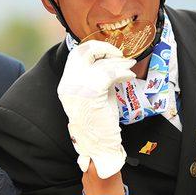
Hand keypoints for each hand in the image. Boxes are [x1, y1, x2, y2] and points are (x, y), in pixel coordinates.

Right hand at [58, 40, 135, 178]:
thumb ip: (99, 76)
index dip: (95, 49)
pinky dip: (122, 71)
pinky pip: (109, 73)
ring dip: (119, 62)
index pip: (77, 54)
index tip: (110, 52)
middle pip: (83, 51)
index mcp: (66, 83)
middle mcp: (68, 83)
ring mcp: (77, 87)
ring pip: (100, 62)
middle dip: (104, 48)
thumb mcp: (96, 93)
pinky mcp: (91, 92)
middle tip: (119, 54)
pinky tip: (129, 75)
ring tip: (129, 66)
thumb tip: (113, 59)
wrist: (99, 146)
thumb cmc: (100, 122)